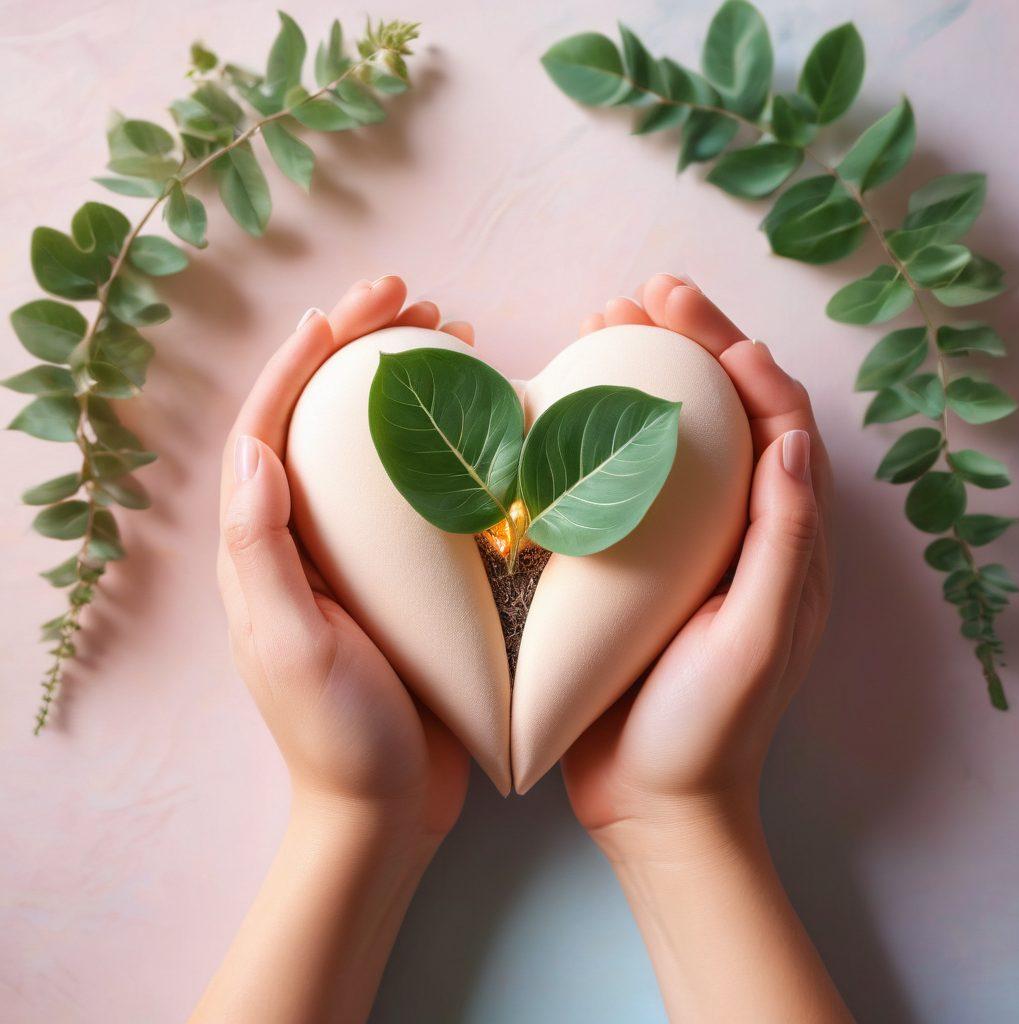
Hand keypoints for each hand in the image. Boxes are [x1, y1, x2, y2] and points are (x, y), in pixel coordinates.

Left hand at [218, 276, 474, 846]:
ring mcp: (359, 554)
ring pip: (372, 444)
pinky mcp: (406, 574)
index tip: (351, 312)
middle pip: (322, 419)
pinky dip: (445, 442)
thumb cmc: (338, 735)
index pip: (269, 427)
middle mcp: (305, 538)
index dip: (303, 360)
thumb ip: (264, 550)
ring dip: (406, 383)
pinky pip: (419, 489)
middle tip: (417, 302)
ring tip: (455, 335)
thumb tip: (256, 447)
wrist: (387, 807)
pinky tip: (485, 419)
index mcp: (264, 548)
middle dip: (360, 349)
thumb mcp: (291, 645)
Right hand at [564, 274, 831, 844]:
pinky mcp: (632, 568)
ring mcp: (682, 548)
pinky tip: (562, 415)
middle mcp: (737, 533)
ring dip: (642, 381)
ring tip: (597, 332)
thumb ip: (782, 544)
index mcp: (782, 543)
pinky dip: (600, 440)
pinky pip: (623, 487)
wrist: (651, 802)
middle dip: (687, 348)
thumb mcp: (757, 639)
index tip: (684, 312)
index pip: (775, 423)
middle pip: (722, 416)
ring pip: (671, 442)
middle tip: (634, 302)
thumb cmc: (707, 730)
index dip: (738, 356)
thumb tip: (792, 439)